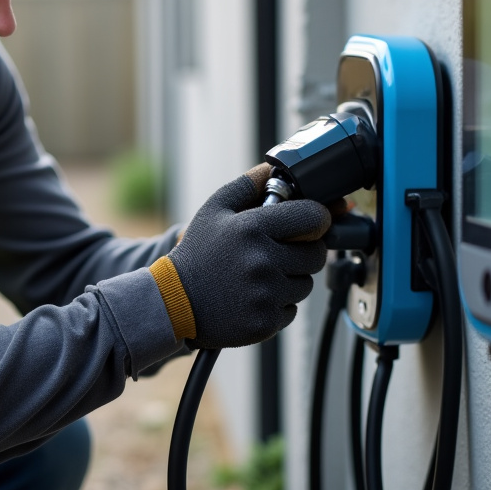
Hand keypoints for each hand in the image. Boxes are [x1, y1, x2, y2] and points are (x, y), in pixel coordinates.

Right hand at [166, 164, 331, 348]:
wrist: (173, 301)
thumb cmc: (198, 252)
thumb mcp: (215, 208)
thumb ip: (250, 184)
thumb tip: (277, 167)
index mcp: (252, 228)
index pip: (314, 218)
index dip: (317, 220)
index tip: (309, 224)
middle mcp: (262, 261)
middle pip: (316, 254)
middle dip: (304, 251)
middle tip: (279, 252)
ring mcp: (265, 294)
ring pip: (305, 283)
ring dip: (290, 279)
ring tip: (259, 276)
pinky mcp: (265, 322)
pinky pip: (292, 309)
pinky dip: (278, 304)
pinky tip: (253, 297)